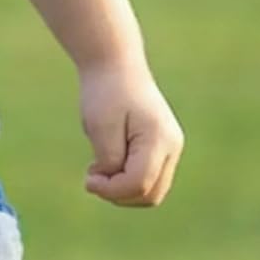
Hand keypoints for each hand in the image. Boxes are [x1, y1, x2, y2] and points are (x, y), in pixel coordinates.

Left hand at [78, 59, 183, 206]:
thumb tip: (116, 188)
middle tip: (92, 175)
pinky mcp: (164, 147)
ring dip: (123, 189)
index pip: (139, 184)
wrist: (115, 64)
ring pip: (152, 191)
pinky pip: (149, 178)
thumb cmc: (105, 93)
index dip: (111, 190)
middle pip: (151, 194)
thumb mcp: (100, 127)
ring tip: (98, 168)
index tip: (88, 178)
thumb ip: (110, 160)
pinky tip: (107, 163)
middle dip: (119, 193)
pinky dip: (128, 180)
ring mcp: (172, 147)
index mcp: (159, 138)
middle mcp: (172, 146)